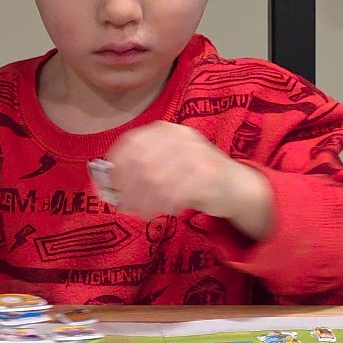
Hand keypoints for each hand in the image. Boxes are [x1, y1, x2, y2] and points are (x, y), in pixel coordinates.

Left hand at [104, 122, 273, 240]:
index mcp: (167, 130)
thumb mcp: (167, 161)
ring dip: (142, 200)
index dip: (116, 165)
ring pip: (155, 180)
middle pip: (141, 162)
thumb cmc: (194, 174)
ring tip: (140, 211)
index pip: (132, 142)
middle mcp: (181, 138)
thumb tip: (105, 184)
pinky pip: (173, 194)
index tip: (107, 185)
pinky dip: (162, 206)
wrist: (237, 185)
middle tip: (122, 204)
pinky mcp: (208, 177)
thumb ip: (140, 167)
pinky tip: (161, 211)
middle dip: (127, 187)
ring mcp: (196, 155)